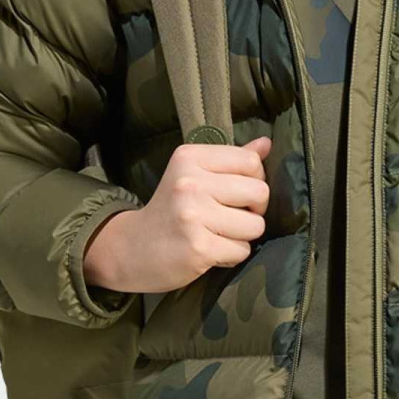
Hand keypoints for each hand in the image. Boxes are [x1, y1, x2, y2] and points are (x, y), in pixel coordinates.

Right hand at [84, 139, 271, 294]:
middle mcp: (190, 182)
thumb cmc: (170, 210)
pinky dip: (231, 255)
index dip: (255, 181)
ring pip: (255, 226)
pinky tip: (210, 250)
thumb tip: (266, 143)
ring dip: (243, 236)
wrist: (131, 247)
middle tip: (230, 217)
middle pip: (259, 193)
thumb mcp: (194, 175)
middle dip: (254, 211)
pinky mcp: (199, 247)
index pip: (251, 161)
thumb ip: (231, 160)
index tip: (238, 194)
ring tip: (218, 235)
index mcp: (190, 157)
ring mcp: (193, 215)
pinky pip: (242, 251)